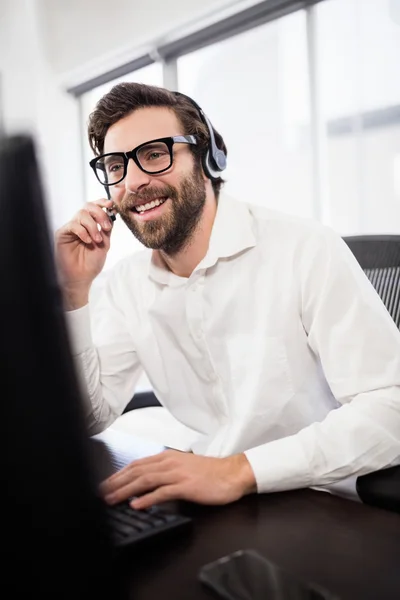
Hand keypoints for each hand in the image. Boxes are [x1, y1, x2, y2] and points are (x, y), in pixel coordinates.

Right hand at [54, 199, 114, 308]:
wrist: (81, 278)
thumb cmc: (91, 263)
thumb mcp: (105, 244)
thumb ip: (107, 229)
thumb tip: (112, 213)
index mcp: (91, 225)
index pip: (95, 207)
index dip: (102, 202)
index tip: (111, 205)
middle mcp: (80, 224)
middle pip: (88, 206)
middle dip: (100, 214)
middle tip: (106, 227)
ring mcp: (71, 228)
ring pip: (81, 214)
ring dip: (92, 226)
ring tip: (97, 240)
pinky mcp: (62, 234)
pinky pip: (73, 225)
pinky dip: (83, 231)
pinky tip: (88, 241)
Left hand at [100, 450, 256, 509]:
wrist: (233, 473)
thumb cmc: (211, 473)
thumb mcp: (184, 466)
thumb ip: (166, 471)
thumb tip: (148, 482)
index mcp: (168, 457)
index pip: (137, 464)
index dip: (119, 474)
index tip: (106, 483)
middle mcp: (170, 462)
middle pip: (137, 471)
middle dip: (116, 482)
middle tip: (101, 493)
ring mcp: (177, 474)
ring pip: (145, 480)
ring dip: (126, 490)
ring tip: (112, 499)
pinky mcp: (186, 486)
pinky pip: (162, 492)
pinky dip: (147, 498)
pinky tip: (137, 504)